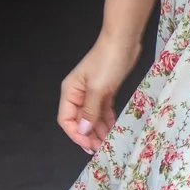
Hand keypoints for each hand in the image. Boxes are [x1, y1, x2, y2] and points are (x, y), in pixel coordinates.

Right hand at [57, 34, 140, 151]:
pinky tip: (112, 129)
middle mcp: (78, 94)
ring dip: (99, 130)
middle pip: (79, 120)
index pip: (66, 119)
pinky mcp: (105, 91)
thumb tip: (82, 131)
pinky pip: (102, 111)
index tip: (89, 145)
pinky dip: (107, 120)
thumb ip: (89, 111)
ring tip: (108, 142)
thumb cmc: (108, 61)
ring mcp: (92, 93)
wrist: (123, 41)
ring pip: (92, 117)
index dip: (76, 134)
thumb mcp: (98, 88)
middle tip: (101, 148)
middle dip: (89, 135)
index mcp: (70, 92)